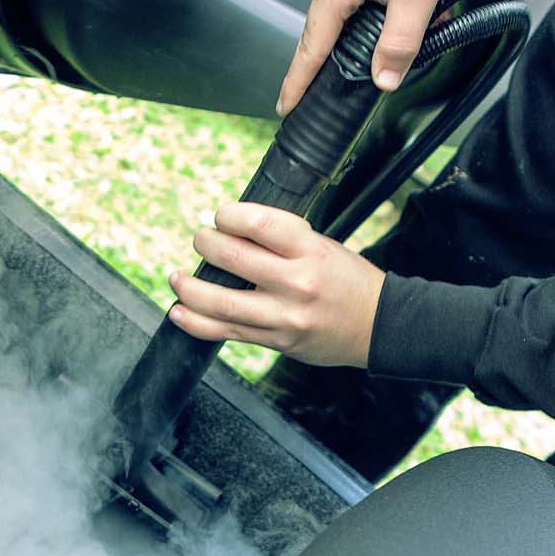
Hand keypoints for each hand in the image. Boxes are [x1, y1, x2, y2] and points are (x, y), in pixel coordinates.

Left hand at [171, 203, 385, 368]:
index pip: (260, 224)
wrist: (378, 326)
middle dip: (206, 243)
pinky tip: (179, 311)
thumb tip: (234, 229)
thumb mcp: (324, 246)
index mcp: (311, 250)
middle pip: (234, 258)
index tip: (222, 215)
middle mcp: (297, 283)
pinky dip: (196, 322)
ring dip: (190, 287)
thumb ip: (284, 239)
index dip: (230, 215)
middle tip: (200, 239)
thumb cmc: (348, 281)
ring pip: (222, 302)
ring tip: (176, 277)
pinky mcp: (277, 340)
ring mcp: (285, 316)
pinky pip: (226, 332)